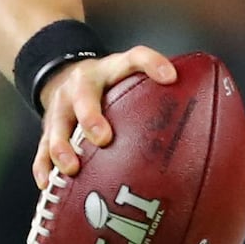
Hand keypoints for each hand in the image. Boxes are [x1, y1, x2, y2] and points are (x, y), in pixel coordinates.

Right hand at [35, 45, 175, 192]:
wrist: (62, 76)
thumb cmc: (107, 85)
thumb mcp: (127, 75)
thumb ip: (155, 87)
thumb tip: (203, 116)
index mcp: (108, 70)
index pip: (133, 59)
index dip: (152, 64)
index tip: (170, 77)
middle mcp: (80, 86)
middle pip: (83, 98)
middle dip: (91, 118)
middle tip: (103, 138)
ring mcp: (60, 108)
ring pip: (56, 126)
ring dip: (62, 148)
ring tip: (72, 169)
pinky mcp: (47, 129)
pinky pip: (41, 148)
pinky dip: (43, 166)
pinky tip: (48, 184)